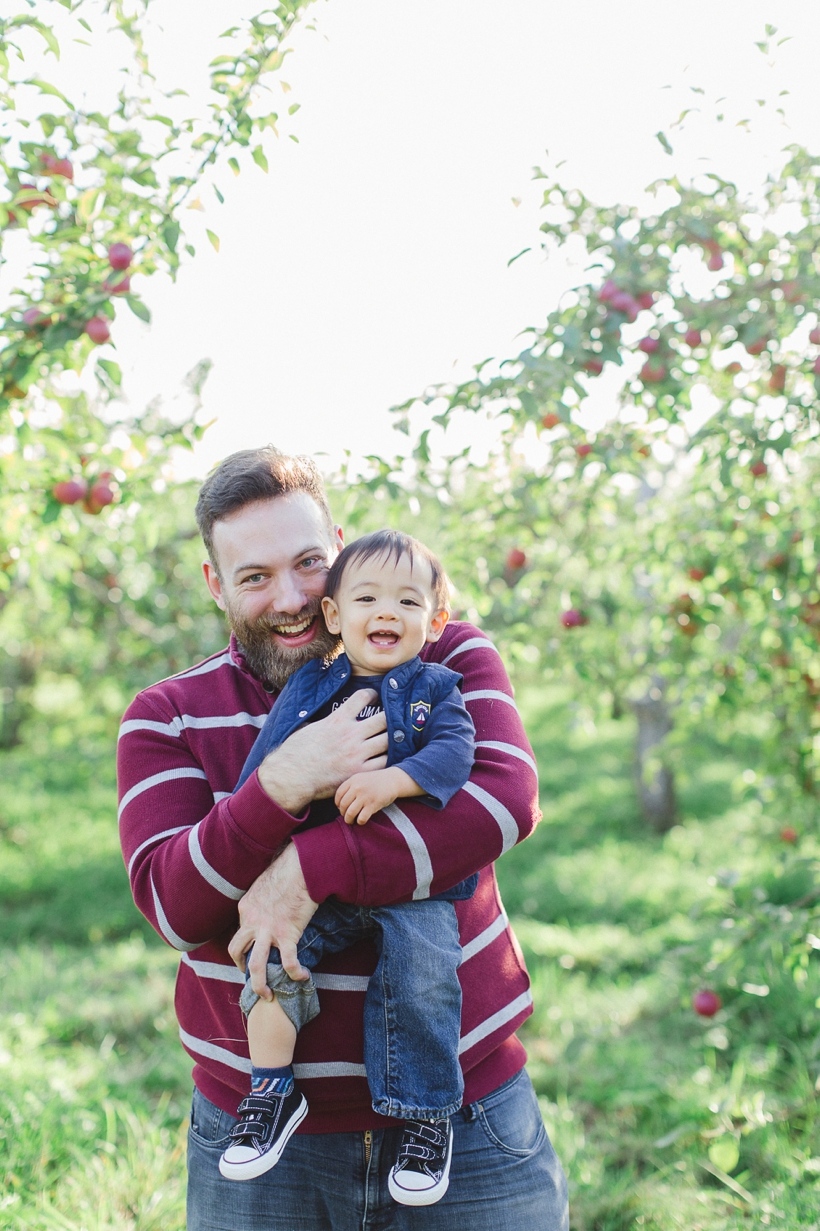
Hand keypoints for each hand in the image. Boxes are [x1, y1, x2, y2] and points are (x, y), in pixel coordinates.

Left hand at [228, 843, 317, 996]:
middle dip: (240, 967)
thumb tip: (266, 905)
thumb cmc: (287, 870)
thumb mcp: (264, 884)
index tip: (257, 949)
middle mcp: (252, 921)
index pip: (240, 933)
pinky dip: (295, 972)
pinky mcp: (288, 933)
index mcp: (245, 908)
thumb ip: (261, 899)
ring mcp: (269, 929)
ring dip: (259, 984)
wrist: (301, 866)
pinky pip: (288, 961)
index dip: (247, 944)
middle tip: (251, 977)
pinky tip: (303, 976)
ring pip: (256, 965)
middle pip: (236, 950)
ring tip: (267, 996)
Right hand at [257, 689, 387, 813]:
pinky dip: (386, 759)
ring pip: (388, 740)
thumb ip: (321, 722)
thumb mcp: (307, 728)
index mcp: (337, 719)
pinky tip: (383, 758)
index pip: (362, 697)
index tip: (374, 697)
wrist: (292, 777)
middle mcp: (351, 734)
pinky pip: (383, 762)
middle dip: (389, 717)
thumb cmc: (294, 753)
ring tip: (390, 739)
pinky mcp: (359, 772)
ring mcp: (357, 753)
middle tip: (390, 719)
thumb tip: (317, 719)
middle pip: (384, 718)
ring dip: (391, 739)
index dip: (371, 695)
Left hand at [335, 766, 418, 824]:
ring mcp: (365, 796)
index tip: (340, 808)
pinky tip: (361, 820)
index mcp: (353, 780)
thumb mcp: (362, 778)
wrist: (393, 780)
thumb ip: (351, 787)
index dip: (337, 804)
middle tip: (346, 816)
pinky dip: (360, 821)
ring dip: (349, 820)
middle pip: (343, 805)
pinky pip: (362, 817)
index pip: (338, 794)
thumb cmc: (376, 781)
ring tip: (351, 821)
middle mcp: (357, 788)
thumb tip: (340, 804)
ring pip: (350, 813)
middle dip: (343, 813)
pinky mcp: (373, 804)